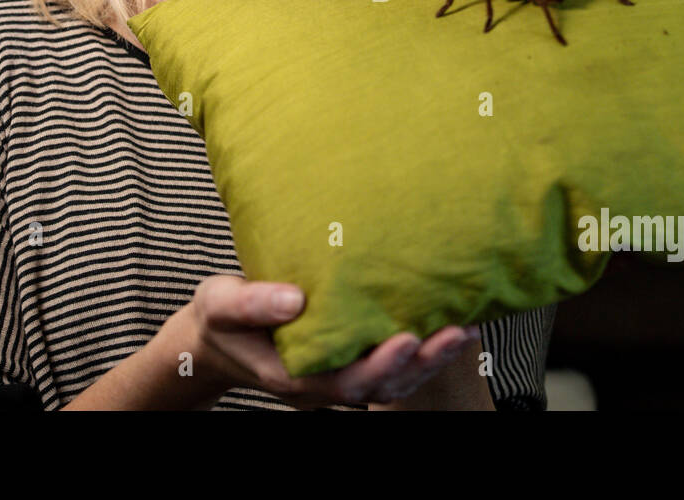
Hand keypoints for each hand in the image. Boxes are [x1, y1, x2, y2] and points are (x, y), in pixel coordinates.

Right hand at [181, 274, 480, 408]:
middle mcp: (323, 383)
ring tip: (467, 329)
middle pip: (383, 385)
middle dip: (423, 363)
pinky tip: (446, 320)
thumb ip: (253, 303)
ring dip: (431, 359)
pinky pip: (390, 362)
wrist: (216, 337)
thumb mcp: (221, 305)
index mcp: (295, 376)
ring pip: (393, 380)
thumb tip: (295, 298)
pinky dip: (421, 348)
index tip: (407, 338)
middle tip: (459, 333)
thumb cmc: (219, 320)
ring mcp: (337, 374)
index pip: (347, 380)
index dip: (381, 365)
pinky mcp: (347, 358)